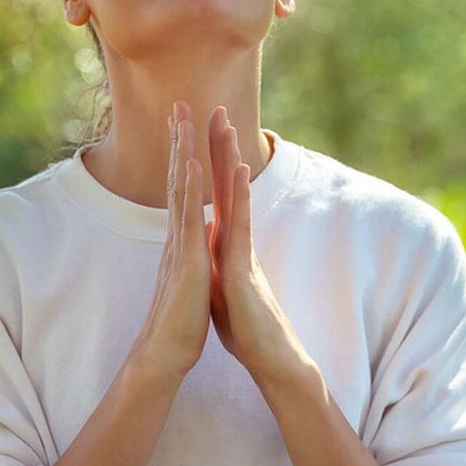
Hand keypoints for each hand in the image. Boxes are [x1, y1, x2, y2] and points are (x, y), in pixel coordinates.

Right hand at [131, 101, 211, 381]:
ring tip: (183, 118)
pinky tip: (188, 163)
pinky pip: (187, 216)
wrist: (165, 353)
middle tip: (179, 103)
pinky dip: (187, 187)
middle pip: (177, 177)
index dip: (183, 155)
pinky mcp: (186, 259)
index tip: (185, 126)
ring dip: (181, 150)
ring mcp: (179, 244)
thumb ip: (189, 256)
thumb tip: (194, 241)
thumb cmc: (180, 322)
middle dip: (179, 140)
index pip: (182, 189)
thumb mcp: (189, 280)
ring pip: (180, 188)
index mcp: (181, 239)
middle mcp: (176, 235)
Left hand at [206, 106, 314, 388]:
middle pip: (226, 184)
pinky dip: (239, 197)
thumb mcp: (220, 286)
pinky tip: (240, 171)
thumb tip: (206, 248)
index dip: (206, 163)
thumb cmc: (245, 327)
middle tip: (215, 107)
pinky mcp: (243, 265)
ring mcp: (240, 249)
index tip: (197, 132)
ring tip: (227, 124)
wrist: (268, 357)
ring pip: (235, 195)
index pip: (214, 194)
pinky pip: (241, 224)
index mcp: (223, 243)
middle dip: (219, 147)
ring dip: (230, 159)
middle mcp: (234, 239)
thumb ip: (214, 263)